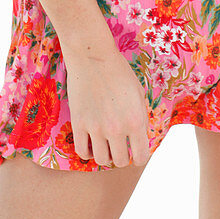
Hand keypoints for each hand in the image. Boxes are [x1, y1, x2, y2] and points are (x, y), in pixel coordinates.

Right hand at [63, 47, 151, 168]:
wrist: (93, 56)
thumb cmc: (119, 71)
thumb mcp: (139, 93)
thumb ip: (141, 118)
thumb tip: (140, 137)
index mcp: (136, 121)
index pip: (141, 157)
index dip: (139, 157)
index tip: (135, 152)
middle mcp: (117, 128)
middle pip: (120, 161)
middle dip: (122, 157)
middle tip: (119, 147)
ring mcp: (96, 128)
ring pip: (101, 160)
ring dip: (105, 156)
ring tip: (105, 145)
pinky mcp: (78, 124)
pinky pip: (82, 151)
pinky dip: (87, 152)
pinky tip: (91, 143)